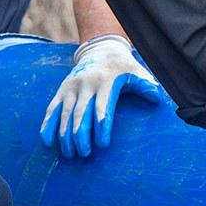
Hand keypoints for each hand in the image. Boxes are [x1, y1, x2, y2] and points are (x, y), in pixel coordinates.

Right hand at [38, 35, 169, 159]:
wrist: (99, 50)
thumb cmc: (123, 67)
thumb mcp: (137, 72)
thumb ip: (146, 85)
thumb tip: (157, 98)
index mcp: (105, 82)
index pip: (103, 106)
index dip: (102, 125)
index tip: (103, 144)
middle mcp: (85, 85)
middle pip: (81, 113)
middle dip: (81, 135)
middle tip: (84, 154)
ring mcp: (71, 88)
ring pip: (65, 114)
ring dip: (65, 135)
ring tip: (69, 154)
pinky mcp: (61, 91)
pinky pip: (52, 110)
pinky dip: (48, 125)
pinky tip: (47, 142)